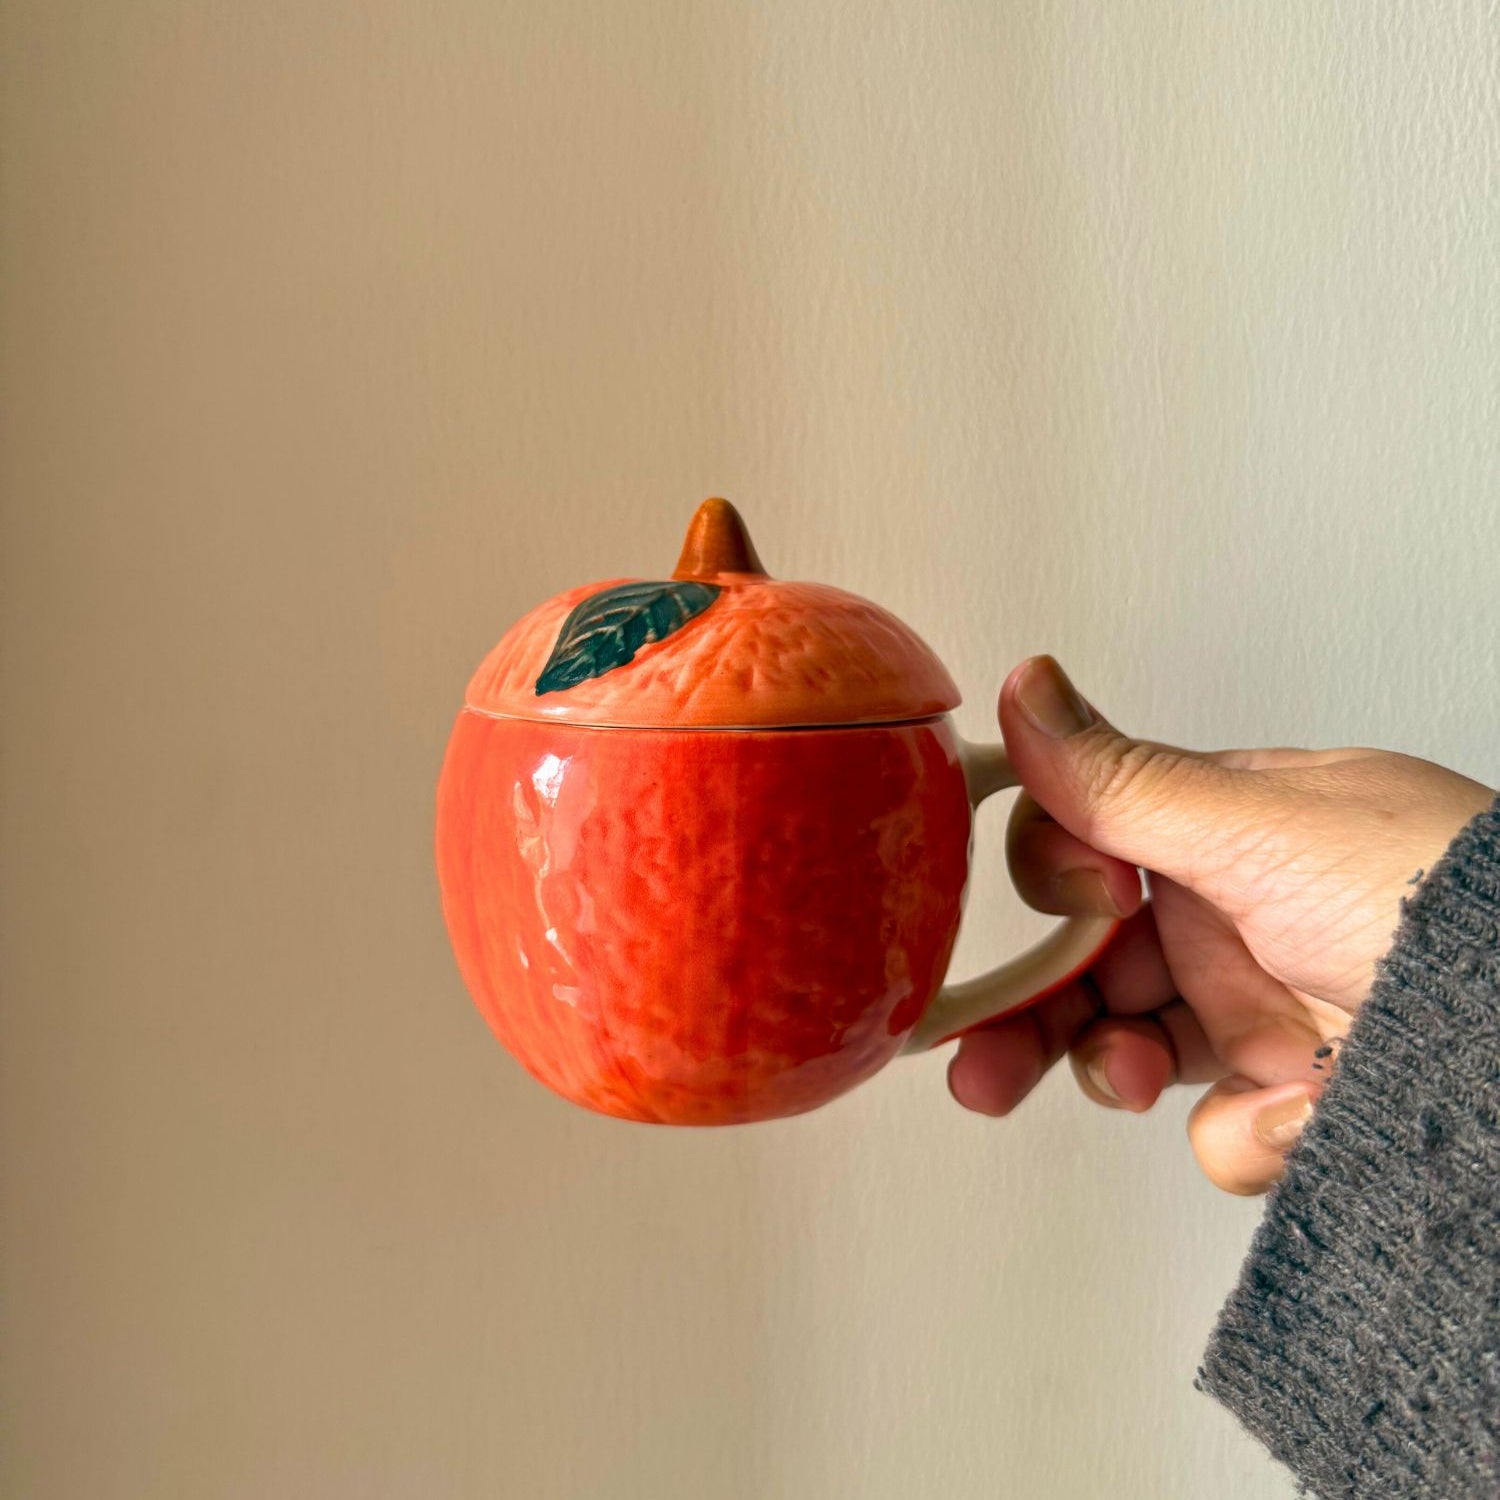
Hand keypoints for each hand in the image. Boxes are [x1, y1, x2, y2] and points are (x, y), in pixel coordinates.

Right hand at [948, 655, 1493, 1194]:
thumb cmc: (1443, 901)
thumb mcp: (1261, 830)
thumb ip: (1121, 780)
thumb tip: (1028, 687)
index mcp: (1224, 831)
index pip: (1090, 847)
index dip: (1059, 880)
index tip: (1083, 899)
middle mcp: (1235, 918)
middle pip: (1087, 964)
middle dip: (1027, 1013)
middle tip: (978, 1061)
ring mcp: (1264, 1013)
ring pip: (1130, 1052)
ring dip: (1112, 1072)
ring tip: (1125, 1080)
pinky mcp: (1295, 1101)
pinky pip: (1220, 1128)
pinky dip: (1246, 1130)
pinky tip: (1295, 1106)